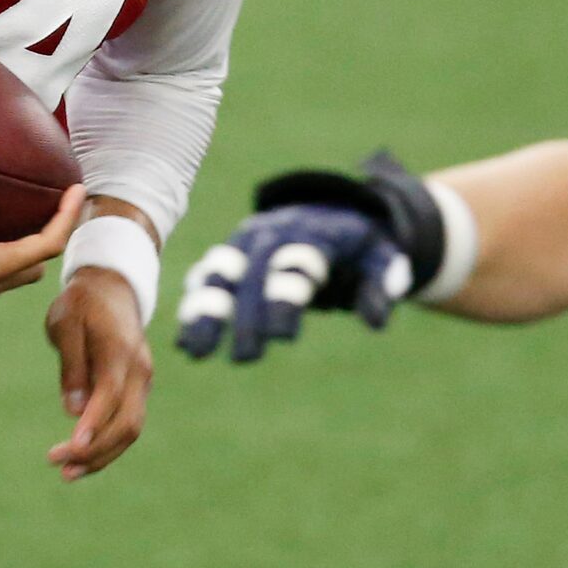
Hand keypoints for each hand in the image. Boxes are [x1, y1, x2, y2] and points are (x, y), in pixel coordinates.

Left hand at [45, 264, 152, 480]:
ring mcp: (143, 382)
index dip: (93, 425)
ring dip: (101, 455)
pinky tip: (81, 460)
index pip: (110, 395)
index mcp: (120, 351)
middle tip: (58, 465)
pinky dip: (107, 445)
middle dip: (95, 450)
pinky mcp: (137, 390)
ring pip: (130, 429)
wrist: (113, 288)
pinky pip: (127, 424)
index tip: (71, 449)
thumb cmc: (82, 303)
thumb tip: (71, 410)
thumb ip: (70, 364)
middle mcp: (139, 371)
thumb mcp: (66, 322)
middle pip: (127, 422)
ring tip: (67, 474)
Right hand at [173, 203, 409, 362]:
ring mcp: (248, 240)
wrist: (332, 210)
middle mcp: (274, 230)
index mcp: (313, 230)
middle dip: (247, 314)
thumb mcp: (381, 256)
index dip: (286, 296)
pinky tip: (186, 343)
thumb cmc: (359, 244)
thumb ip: (382, 283)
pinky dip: (196, 307)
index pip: (295, 260)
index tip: (282, 338)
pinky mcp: (232, 253)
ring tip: (195, 352)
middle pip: (254, 269)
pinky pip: (209, 277)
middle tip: (246, 358)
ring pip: (221, 271)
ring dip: (206, 309)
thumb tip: (377, 321)